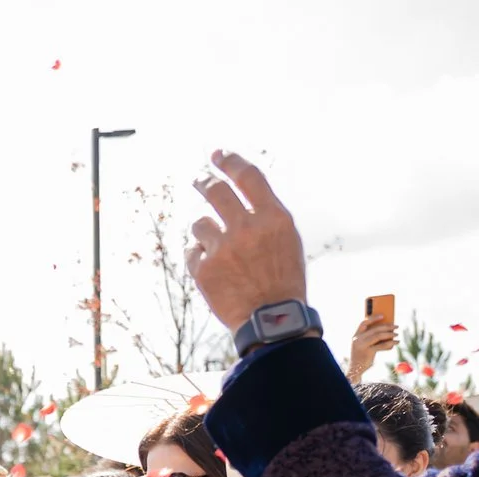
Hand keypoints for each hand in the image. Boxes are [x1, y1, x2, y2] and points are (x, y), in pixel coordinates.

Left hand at [184, 151, 308, 331]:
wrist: (272, 320)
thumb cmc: (283, 281)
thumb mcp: (286, 241)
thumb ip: (264, 218)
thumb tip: (239, 198)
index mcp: (274, 217)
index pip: (249, 177)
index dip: (231, 162)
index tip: (218, 154)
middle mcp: (247, 227)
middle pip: (216, 191)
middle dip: (204, 181)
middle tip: (199, 179)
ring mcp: (223, 247)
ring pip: (200, 224)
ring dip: (205, 233)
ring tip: (221, 253)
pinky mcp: (204, 268)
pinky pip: (192, 252)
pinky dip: (199, 259)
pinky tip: (215, 273)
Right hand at [344, 313, 398, 381]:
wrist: (355, 369)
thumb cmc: (361, 356)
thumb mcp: (363, 345)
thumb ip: (370, 338)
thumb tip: (385, 330)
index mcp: (355, 336)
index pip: (364, 323)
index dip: (373, 318)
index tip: (383, 315)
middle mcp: (357, 339)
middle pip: (375, 329)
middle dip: (387, 327)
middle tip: (396, 327)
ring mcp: (362, 345)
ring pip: (379, 336)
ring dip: (390, 334)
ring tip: (397, 335)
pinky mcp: (368, 352)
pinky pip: (381, 345)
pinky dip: (390, 343)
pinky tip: (395, 343)